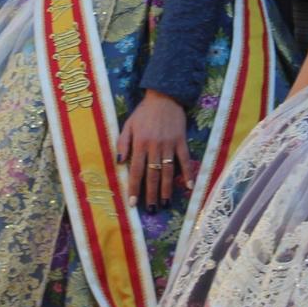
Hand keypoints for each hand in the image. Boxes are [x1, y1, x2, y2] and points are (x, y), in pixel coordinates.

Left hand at [117, 91, 189, 209]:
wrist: (164, 97)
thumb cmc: (143, 112)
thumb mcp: (128, 125)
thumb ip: (122, 143)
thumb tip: (119, 163)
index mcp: (140, 143)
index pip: (136, 170)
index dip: (134, 188)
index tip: (133, 203)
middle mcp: (154, 146)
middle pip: (152, 174)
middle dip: (151, 194)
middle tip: (151, 209)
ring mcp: (169, 144)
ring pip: (168, 170)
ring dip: (167, 188)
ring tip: (165, 203)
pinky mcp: (181, 141)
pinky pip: (185, 160)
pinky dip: (187, 173)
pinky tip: (189, 187)